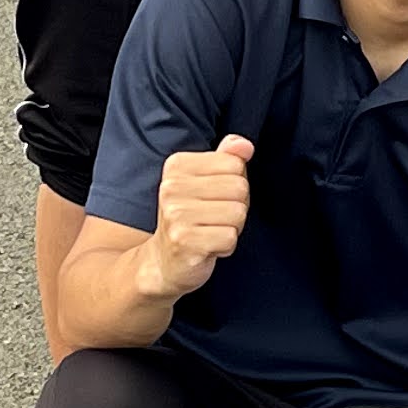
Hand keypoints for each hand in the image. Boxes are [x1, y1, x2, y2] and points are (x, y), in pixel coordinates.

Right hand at [135, 137, 253, 302]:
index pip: (235, 164)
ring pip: (238, 213)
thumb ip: (226, 158)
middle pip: (240, 188)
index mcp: (176, 166)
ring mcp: (176, 215)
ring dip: (232, 228)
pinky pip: (230, 238)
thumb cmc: (190, 219)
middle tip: (213, 219)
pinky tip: (208, 247)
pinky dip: (226, 247)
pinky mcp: (185, 241)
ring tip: (210, 232)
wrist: (162, 262)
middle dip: (236, 207)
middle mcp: (171, 187)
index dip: (234, 184)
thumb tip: (245, 145)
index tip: (213, 199)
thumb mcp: (205, 182)